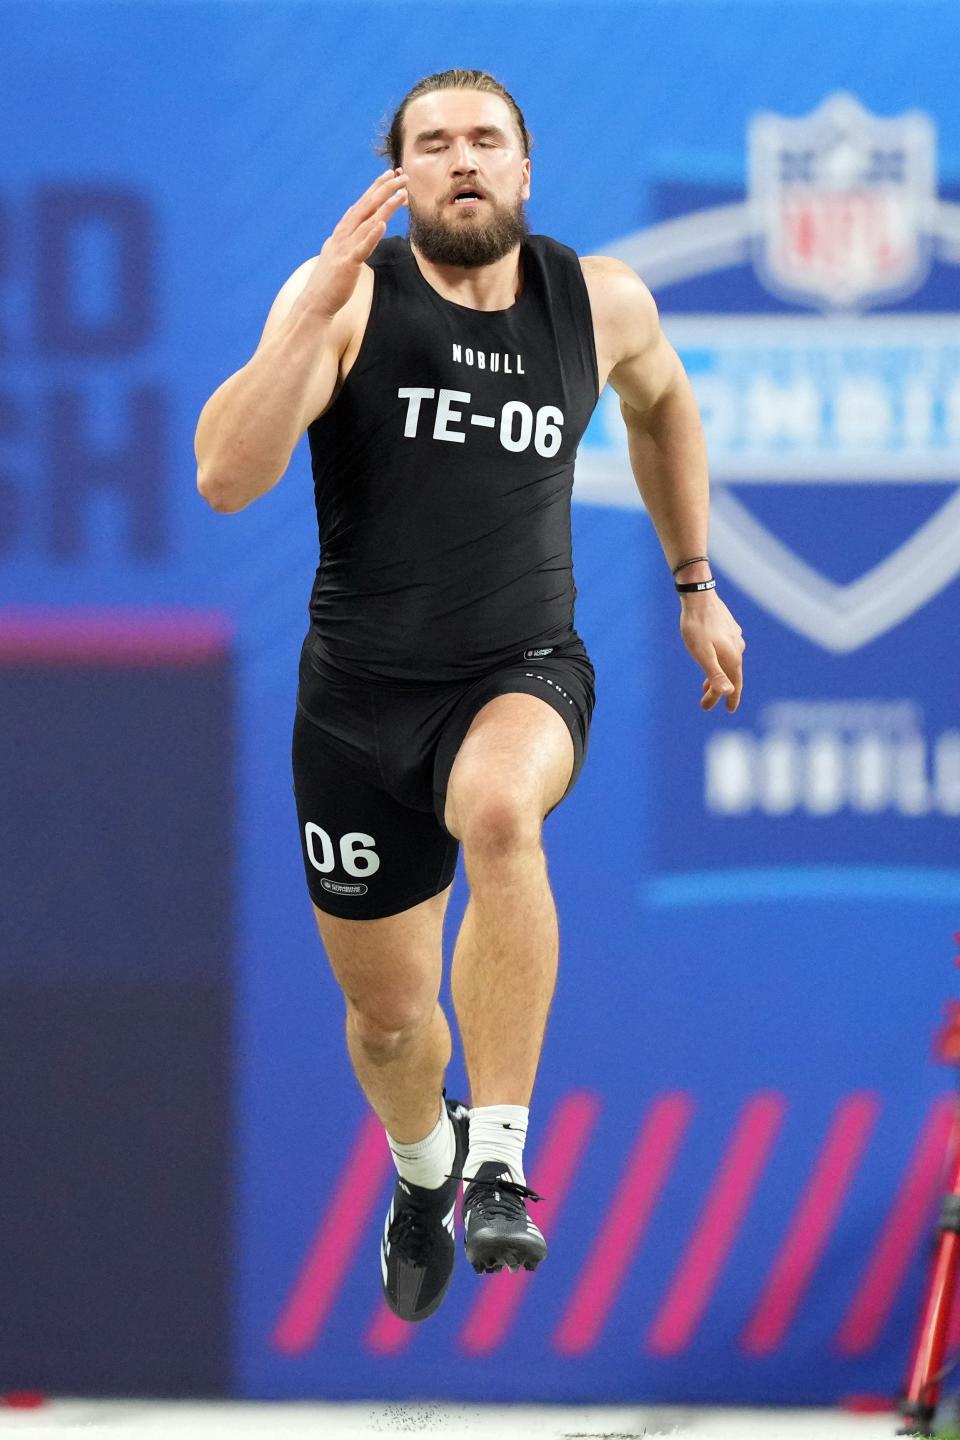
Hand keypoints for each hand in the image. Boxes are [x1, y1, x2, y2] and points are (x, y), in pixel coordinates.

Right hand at [303, 169, 407, 319]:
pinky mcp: (347, 264)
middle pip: (365, 207)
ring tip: (402, 195)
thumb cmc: (330, 281)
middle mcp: (342, 235)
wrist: (315, 303)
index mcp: (341, 232)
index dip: (375, 189)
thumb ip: (350, 239)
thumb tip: (359, 228)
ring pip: (367, 222)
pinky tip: (382, 224)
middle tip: (401, 176)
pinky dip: (372, 234)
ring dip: (385, 207)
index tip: (389, 175)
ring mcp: (344, 248)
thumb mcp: (340, 254)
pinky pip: (362, 247)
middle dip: (384, 189)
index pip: (360, 205)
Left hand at [678, 591, 745, 711]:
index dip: (731, 699)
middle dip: (719, 691)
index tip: (729, 711)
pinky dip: (719, 661)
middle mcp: (738, 648)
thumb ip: (714, 674)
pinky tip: (713, 658)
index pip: (734, 684)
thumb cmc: (696, 626)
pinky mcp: (729, 628)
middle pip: (730, 675)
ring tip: (704, 685)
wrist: (699, 595)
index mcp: (732, 657)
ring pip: (728, 662)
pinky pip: (727, 650)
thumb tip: (728, 693)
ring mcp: (734, 637)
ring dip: (718, 676)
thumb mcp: (702, 654)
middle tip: (704, 704)